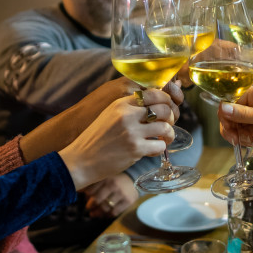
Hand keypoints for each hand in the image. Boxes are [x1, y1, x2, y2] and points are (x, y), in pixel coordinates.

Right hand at [60, 78, 180, 137]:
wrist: (81, 160)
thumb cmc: (97, 138)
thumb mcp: (110, 114)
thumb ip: (129, 108)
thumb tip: (156, 103)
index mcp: (121, 103)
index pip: (154, 93)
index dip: (166, 100)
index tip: (167, 107)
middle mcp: (127, 115)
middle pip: (164, 108)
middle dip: (171, 117)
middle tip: (168, 124)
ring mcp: (132, 132)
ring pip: (166, 127)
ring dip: (169, 134)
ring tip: (165, 138)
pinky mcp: (135, 149)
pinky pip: (160, 145)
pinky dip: (161, 147)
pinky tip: (154, 149)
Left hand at [84, 174, 136, 217]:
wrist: (137, 178)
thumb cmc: (117, 178)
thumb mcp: (106, 177)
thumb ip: (94, 183)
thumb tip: (78, 191)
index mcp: (105, 178)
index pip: (91, 190)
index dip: (86, 197)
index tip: (85, 200)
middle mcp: (113, 185)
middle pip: (97, 200)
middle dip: (90, 207)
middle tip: (89, 210)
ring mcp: (121, 194)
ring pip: (105, 207)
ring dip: (98, 213)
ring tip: (94, 214)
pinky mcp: (128, 201)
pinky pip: (115, 212)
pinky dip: (108, 215)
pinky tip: (105, 215)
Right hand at [217, 83, 252, 154]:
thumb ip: (243, 114)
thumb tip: (221, 107)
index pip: (231, 102)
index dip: (226, 117)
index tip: (230, 132)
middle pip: (233, 113)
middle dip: (231, 128)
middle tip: (236, 141)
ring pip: (239, 123)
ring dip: (239, 134)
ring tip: (248, 143)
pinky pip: (248, 130)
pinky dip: (247, 137)